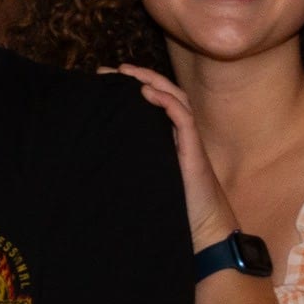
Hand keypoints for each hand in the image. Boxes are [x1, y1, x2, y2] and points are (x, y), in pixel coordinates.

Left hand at [112, 64, 238, 248]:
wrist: (204, 232)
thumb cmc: (176, 211)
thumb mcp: (148, 181)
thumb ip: (133, 164)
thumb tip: (99, 158)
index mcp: (170, 140)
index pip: (154, 103)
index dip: (132, 88)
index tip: (103, 81)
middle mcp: (181, 136)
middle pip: (164, 93)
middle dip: (137, 77)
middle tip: (107, 71)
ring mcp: (190, 141)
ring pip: (175, 98)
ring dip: (151, 81)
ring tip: (127, 73)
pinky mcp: (195, 151)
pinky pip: (184, 118)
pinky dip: (167, 101)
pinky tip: (148, 92)